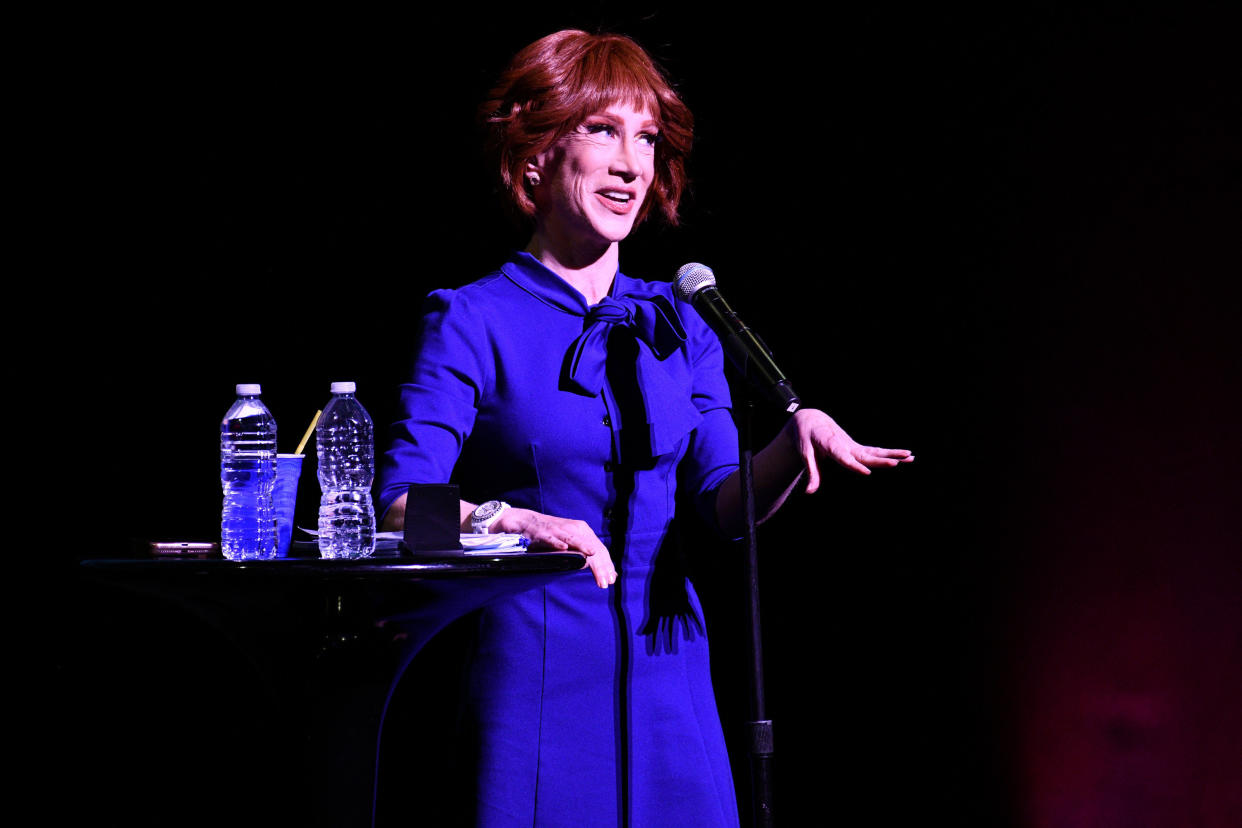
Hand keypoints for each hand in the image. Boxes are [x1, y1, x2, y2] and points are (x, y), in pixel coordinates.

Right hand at [495, 507, 617, 588]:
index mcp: (583, 531)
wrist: (528, 521)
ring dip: (584, 550)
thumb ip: (583, 553)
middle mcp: (574, 528)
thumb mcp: (570, 542)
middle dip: (600, 565)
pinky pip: (552, 538)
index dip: (607, 564)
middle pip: (591, 546)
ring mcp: (559, 530)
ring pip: (575, 540)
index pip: (600, 548)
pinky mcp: (544, 533)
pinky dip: (557, 542)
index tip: (612, 580)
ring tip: (592, 556)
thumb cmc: (551, 535)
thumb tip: (600, 569)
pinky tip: (563, 548)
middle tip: (605, 582)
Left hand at [785, 408, 913, 492]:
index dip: (855, 465)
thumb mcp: (805, 454)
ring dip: (893, 454)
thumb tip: (809, 493)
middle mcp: (846, 444)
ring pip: (875, 451)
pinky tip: (907, 457)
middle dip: (881, 460)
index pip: (844, 457)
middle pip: (865, 454)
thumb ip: (811, 473)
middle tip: (896, 463)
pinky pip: (875, 452)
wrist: (812, 420)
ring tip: (910, 456)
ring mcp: (853, 445)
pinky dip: (890, 454)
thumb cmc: (806, 437)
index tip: (867, 472)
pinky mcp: (857, 448)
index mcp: (831, 444)